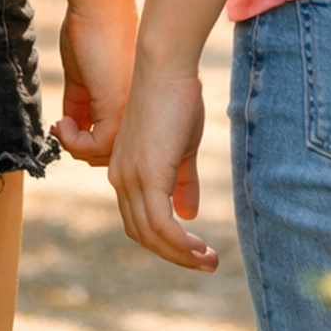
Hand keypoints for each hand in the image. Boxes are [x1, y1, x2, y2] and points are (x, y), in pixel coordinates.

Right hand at [53, 0, 136, 167]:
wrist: (100, 4)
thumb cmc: (91, 31)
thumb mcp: (82, 76)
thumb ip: (79, 102)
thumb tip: (69, 125)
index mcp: (132, 102)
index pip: (113, 139)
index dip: (86, 142)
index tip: (62, 126)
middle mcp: (135, 110)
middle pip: (111, 152)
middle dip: (81, 148)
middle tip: (61, 129)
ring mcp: (130, 111)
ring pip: (104, 154)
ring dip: (75, 147)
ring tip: (61, 126)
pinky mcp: (118, 108)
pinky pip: (97, 146)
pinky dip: (74, 142)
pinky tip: (62, 124)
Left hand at [109, 58, 217, 270]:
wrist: (166, 67)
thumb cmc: (175, 99)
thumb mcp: (180, 147)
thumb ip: (182, 182)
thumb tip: (189, 215)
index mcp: (125, 172)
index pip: (139, 221)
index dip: (165, 241)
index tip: (194, 250)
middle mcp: (122, 179)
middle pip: (143, 235)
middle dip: (174, 254)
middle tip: (206, 262)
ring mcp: (132, 178)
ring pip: (152, 236)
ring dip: (181, 254)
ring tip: (209, 261)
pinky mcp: (148, 175)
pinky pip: (161, 225)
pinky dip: (180, 243)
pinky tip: (200, 249)